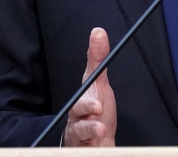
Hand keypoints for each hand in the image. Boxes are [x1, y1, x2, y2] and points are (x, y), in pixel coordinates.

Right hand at [63, 28, 116, 146]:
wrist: (99, 142)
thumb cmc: (97, 113)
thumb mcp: (100, 85)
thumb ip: (98, 59)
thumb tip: (98, 32)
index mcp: (79, 107)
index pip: (80, 104)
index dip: (87, 106)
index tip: (99, 106)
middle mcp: (76, 125)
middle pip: (77, 126)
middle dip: (87, 126)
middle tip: (100, 126)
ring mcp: (79, 140)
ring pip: (80, 140)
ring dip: (91, 138)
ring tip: (102, 134)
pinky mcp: (84, 152)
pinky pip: (85, 153)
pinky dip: (93, 151)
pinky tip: (100, 147)